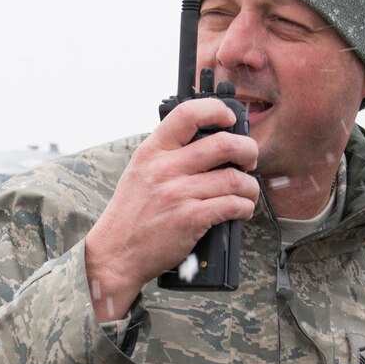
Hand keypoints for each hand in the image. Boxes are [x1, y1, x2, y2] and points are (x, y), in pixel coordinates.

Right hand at [84, 97, 258, 320]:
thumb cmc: (130, 215)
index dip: (217, 110)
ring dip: (250, 186)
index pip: (188, 113)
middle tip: (249, 160)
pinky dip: (245, 207)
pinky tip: (241, 210)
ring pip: (234, 178)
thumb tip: (209, 144)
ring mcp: (178, 193)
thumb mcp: (139, 173)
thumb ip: (167, 156)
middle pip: (224, 144)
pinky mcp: (190, 218)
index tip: (230, 119)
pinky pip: (232, 205)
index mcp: (152, 151)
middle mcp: (165, 168)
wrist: (115, 253)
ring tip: (246, 192)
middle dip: (248, 150)